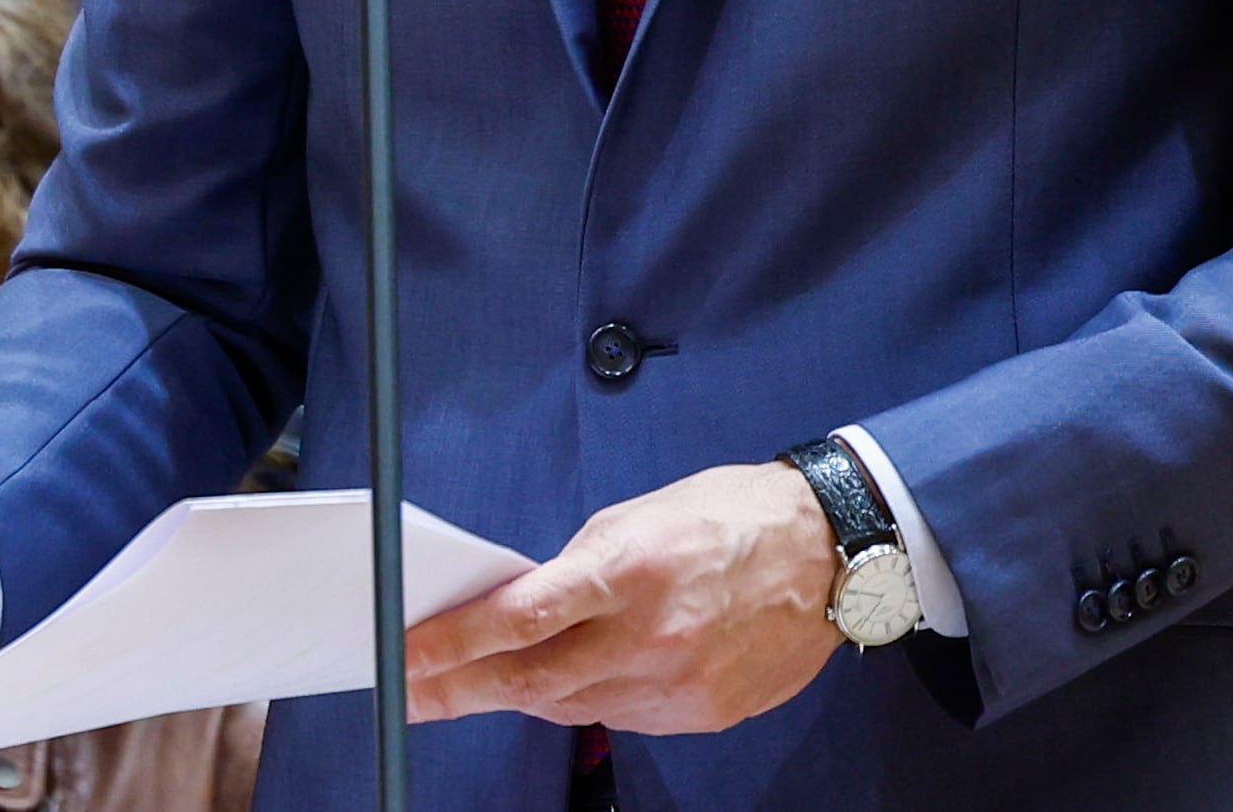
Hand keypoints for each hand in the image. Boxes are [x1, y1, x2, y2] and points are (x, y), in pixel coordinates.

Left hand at [402, 463, 841, 733]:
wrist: (831, 554)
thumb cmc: (734, 517)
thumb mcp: (640, 516)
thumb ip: (576, 567)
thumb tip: (521, 608)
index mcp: (630, 570)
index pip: (518, 619)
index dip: (450, 645)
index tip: (401, 656)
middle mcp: (650, 637)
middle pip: (529, 682)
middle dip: (458, 689)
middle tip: (410, 693)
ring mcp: (677, 686)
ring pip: (570, 705)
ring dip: (524, 692)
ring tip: (486, 679)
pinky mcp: (701, 716)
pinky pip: (620, 716)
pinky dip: (589, 698)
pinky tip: (581, 676)